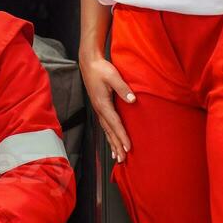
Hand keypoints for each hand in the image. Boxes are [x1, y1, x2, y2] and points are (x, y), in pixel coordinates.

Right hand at [78, 48, 133, 162]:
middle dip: (116, 146)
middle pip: (109, 131)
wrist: (89, 63)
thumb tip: (133, 100)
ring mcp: (98, 109)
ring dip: (112, 143)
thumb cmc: (101, 69)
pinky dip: (109, 135)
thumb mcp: (113, 76)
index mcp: (103, 104)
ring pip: (106, 130)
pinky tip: (111, 140)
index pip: (115, 124)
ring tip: (117, 156)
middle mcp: (99, 109)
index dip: (122, 136)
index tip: (128, 147)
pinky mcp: (99, 107)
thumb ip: (123, 88)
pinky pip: (105, 125)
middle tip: (122, 159)